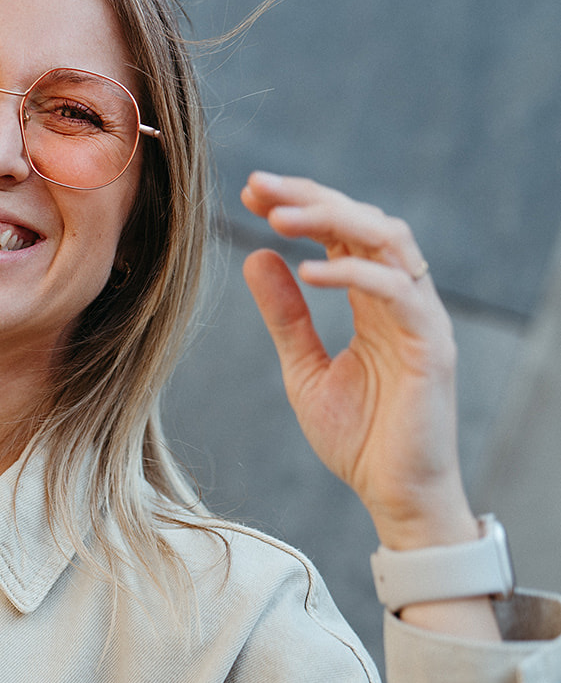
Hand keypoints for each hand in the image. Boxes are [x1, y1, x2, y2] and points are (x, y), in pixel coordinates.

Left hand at [239, 172, 477, 554]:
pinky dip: (353, 273)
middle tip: (258, 186)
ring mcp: (420, 317)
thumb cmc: (357, 436)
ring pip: (387, 240)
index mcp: (371, 298)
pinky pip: (396, 292)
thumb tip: (256, 256)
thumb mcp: (304, 367)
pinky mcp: (430, 345)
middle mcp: (401, 297)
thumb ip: (285, 315)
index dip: (300, 203)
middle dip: (310, 196)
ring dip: (333, 219)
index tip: (251, 191)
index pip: (340, 230)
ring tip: (280, 216)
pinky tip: (307, 272)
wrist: (394, 495)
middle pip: (363, 220)